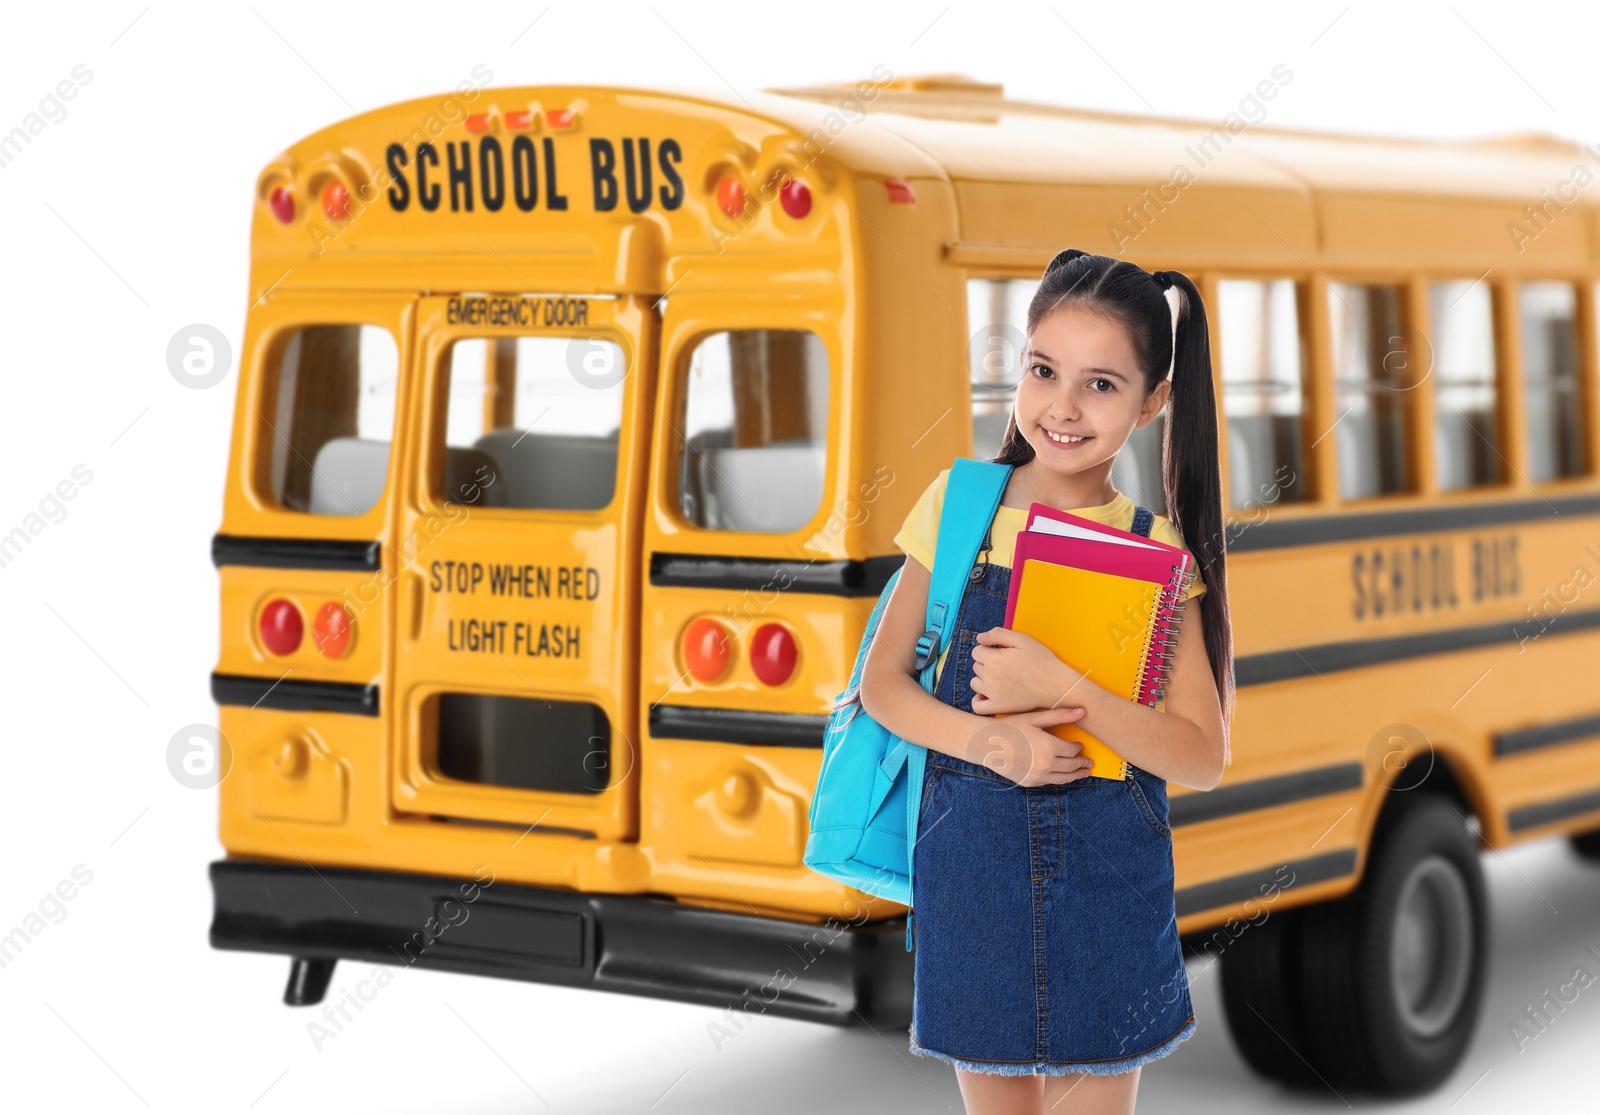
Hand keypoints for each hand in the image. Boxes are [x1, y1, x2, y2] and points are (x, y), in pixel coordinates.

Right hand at [968, 706, 1091, 787]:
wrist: (986, 744)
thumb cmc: (1010, 727)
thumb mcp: (1034, 718)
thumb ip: (1060, 715)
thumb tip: (1082, 711)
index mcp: (1049, 747)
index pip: (1072, 751)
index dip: (1078, 748)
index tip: (1080, 745)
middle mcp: (1046, 765)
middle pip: (1071, 766)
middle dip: (1082, 764)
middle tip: (1089, 762)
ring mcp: (1037, 776)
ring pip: (1063, 778)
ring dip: (1076, 776)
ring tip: (1084, 773)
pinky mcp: (1029, 782)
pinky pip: (1049, 782)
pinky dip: (1059, 779)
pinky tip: (1062, 776)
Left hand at [970, 627, 1084, 714]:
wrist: (1057, 685)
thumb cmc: (1042, 660)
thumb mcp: (1022, 640)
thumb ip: (998, 634)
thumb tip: (979, 638)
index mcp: (994, 659)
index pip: (976, 651)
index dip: (988, 649)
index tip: (1000, 652)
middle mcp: (990, 677)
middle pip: (976, 666)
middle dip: (987, 663)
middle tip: (1005, 664)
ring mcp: (993, 694)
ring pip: (975, 683)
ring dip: (983, 679)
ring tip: (1000, 678)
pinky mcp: (999, 707)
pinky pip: (977, 706)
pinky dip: (979, 700)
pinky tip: (987, 694)